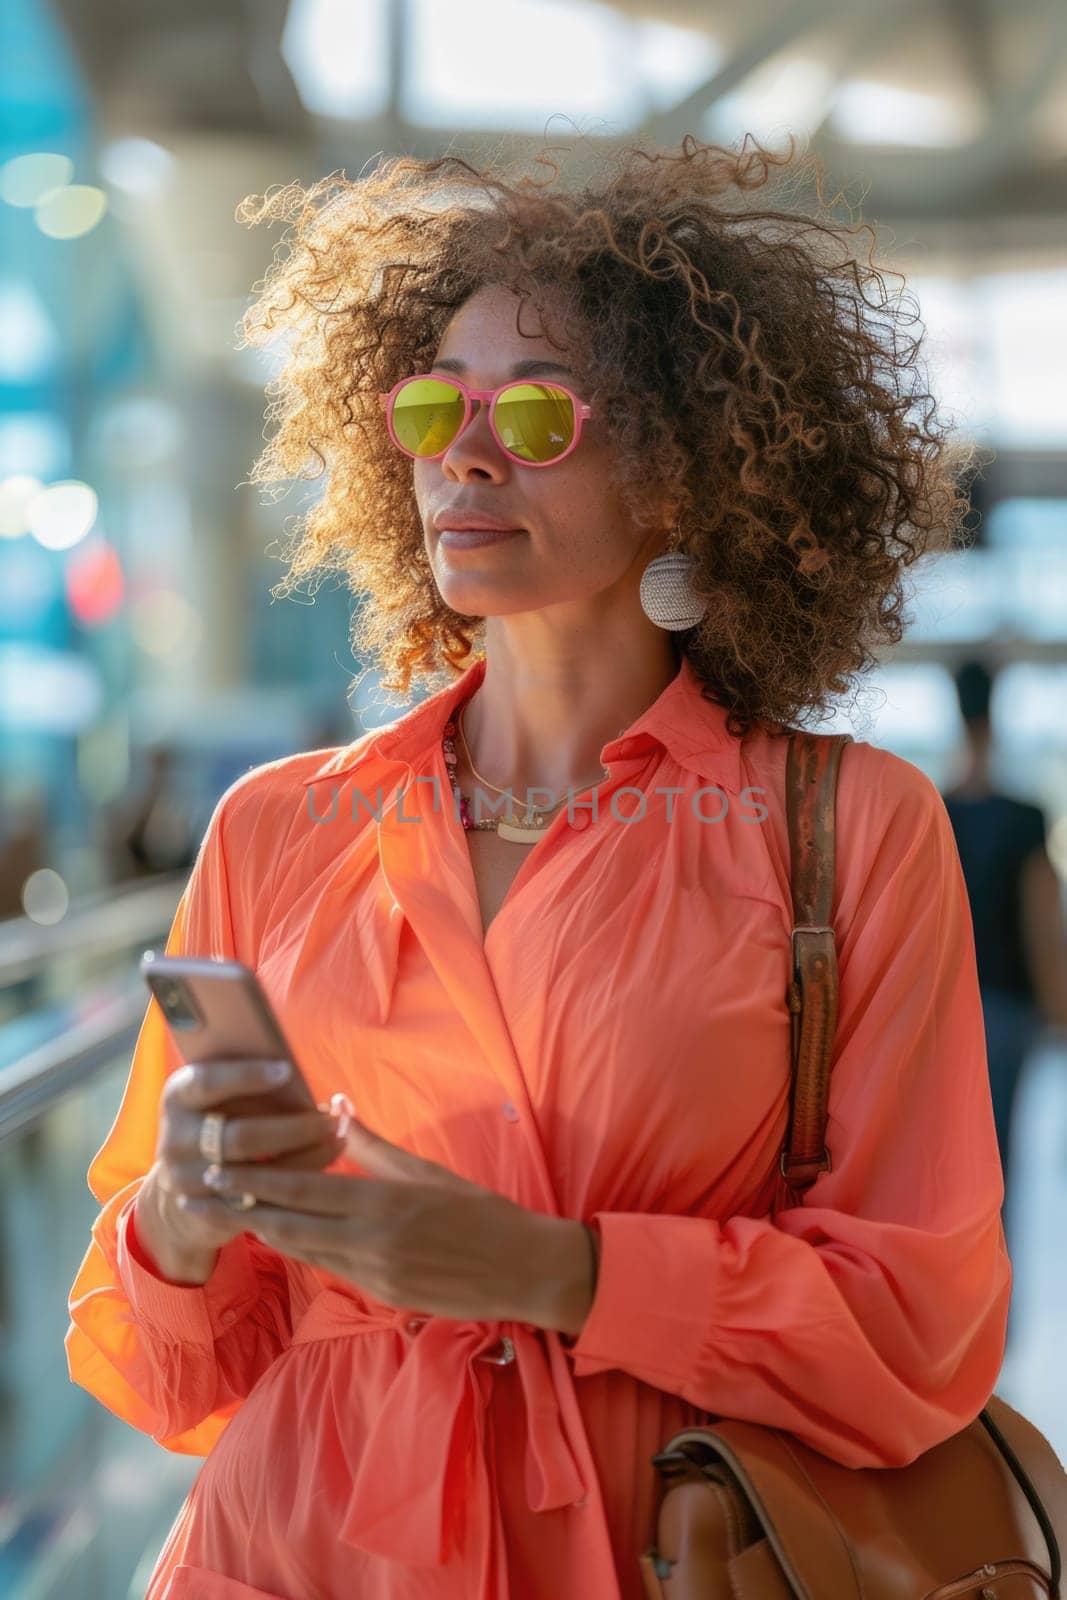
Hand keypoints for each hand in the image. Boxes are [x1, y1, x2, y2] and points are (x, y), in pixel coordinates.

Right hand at [143, 1058, 345, 1264]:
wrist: (184, 1184)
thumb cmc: (218, 1119)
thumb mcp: (219, 1096)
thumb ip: (248, 1083)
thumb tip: (300, 1075)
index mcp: (179, 1096)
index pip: (209, 1082)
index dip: (247, 1076)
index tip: (287, 1070)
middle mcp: (176, 1138)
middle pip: (241, 1136)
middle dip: (295, 1128)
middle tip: (333, 1119)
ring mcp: (188, 1179)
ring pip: (257, 1174)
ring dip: (306, 1156)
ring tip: (339, 1139)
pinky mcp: (208, 1211)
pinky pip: (261, 1199)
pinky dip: (298, 1179)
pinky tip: (325, 1163)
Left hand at [175, 1107, 591, 1331]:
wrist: (521, 1269)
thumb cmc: (479, 1211)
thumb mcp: (427, 1171)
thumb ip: (375, 1147)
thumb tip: (338, 1108)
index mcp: (383, 1202)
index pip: (305, 1189)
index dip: (258, 1182)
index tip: (219, 1168)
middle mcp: (371, 1241)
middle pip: (291, 1224)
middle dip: (241, 1209)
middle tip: (197, 1194)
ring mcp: (374, 1273)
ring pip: (304, 1249)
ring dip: (262, 1232)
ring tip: (223, 1216)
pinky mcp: (381, 1295)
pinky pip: (329, 1268)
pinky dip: (299, 1250)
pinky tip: (277, 1238)